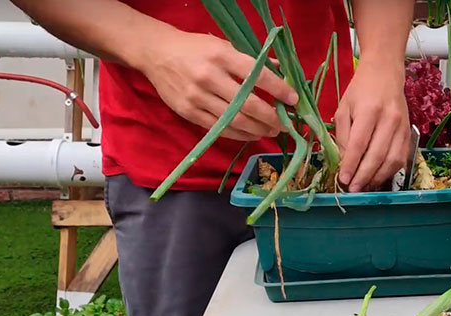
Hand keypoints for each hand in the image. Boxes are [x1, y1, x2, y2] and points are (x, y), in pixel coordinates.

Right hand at [136, 29, 297, 140]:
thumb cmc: (195, 48)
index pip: (257, 76)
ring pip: (234, 121)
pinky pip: (219, 129)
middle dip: (271, 117)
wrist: (157, 54)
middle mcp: (209, 77)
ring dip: (257, 129)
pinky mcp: (188, 112)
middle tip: (284, 123)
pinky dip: (239, 135)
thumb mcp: (224, 45)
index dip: (279, 90)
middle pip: (248, 104)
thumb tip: (281, 70)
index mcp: (222, 56)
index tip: (293, 99)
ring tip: (271, 131)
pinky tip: (251, 134)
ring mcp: (197, 97)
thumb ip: (252, 59)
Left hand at [335, 60, 410, 191]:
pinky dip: (390, 171)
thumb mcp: (344, 108)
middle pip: (377, 155)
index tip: (343, 179)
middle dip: (364, 176)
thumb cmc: (361, 90)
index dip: (351, 164)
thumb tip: (345, 162)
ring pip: (393, 160)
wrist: (385, 73)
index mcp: (370, 110)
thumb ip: (344, 135)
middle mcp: (389, 119)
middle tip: (353, 189)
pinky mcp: (409, 132)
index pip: (360, 144)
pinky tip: (378, 177)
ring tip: (364, 187)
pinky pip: (402, 158)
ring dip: (378, 177)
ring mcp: (402, 127)